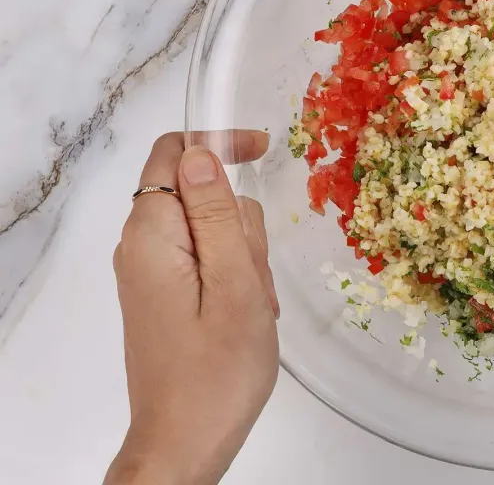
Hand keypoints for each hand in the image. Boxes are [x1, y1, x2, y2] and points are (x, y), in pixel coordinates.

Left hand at [105, 132, 278, 484]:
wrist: (187, 440)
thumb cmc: (217, 370)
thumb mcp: (233, 283)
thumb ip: (217, 214)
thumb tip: (200, 153)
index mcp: (152, 235)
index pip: (176, 153)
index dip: (219, 141)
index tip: (265, 150)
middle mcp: (141, 245)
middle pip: (201, 193)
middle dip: (242, 222)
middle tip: (257, 275)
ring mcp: (152, 270)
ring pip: (212, 228)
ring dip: (245, 255)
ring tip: (254, 305)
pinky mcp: (164, 291)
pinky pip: (207, 259)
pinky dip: (235, 276)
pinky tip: (246, 313)